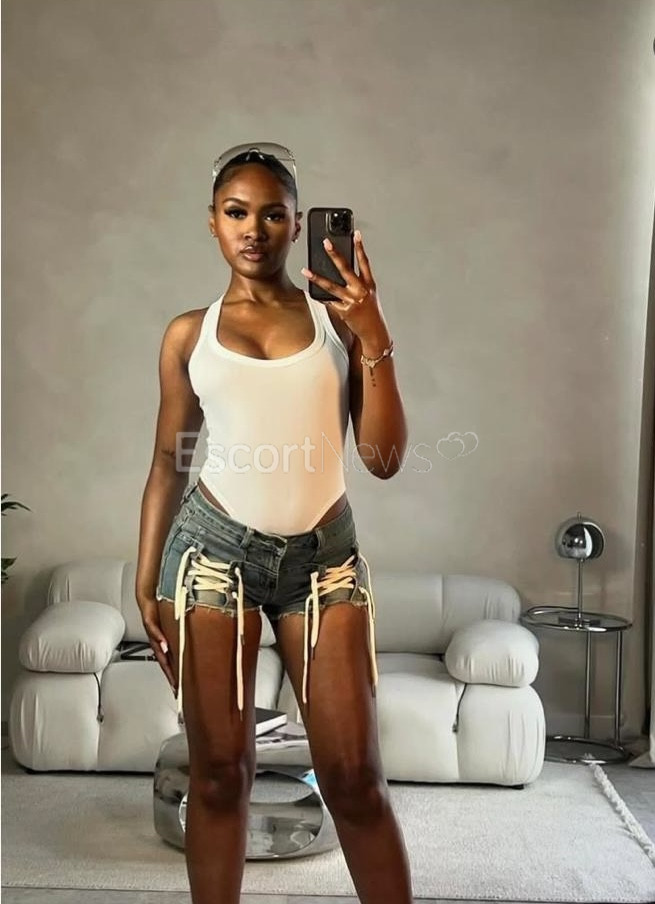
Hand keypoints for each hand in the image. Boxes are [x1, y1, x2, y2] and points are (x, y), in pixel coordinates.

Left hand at [139, 598, 176, 693]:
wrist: (149, 598)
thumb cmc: (160, 613)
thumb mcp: (171, 626)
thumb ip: (176, 635)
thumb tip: (184, 644)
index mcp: (163, 645)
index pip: (169, 664)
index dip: (173, 677)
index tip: (178, 689)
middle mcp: (157, 642)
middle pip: (164, 663)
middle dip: (171, 676)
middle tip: (176, 688)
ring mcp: (154, 635)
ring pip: (159, 651)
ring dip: (166, 663)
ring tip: (174, 673)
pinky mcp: (150, 624)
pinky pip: (155, 632)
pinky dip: (160, 640)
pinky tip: (166, 646)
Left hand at [301, 230, 388, 344]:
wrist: (374, 333)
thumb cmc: (371, 313)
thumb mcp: (369, 295)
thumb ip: (358, 282)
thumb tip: (341, 271)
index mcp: (369, 284)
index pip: (364, 262)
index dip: (360, 247)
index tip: (355, 234)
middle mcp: (361, 290)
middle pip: (345, 269)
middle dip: (335, 254)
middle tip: (326, 243)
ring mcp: (352, 301)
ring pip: (331, 286)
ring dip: (317, 278)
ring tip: (306, 271)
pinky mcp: (344, 311)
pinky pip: (329, 302)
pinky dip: (320, 297)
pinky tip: (312, 292)